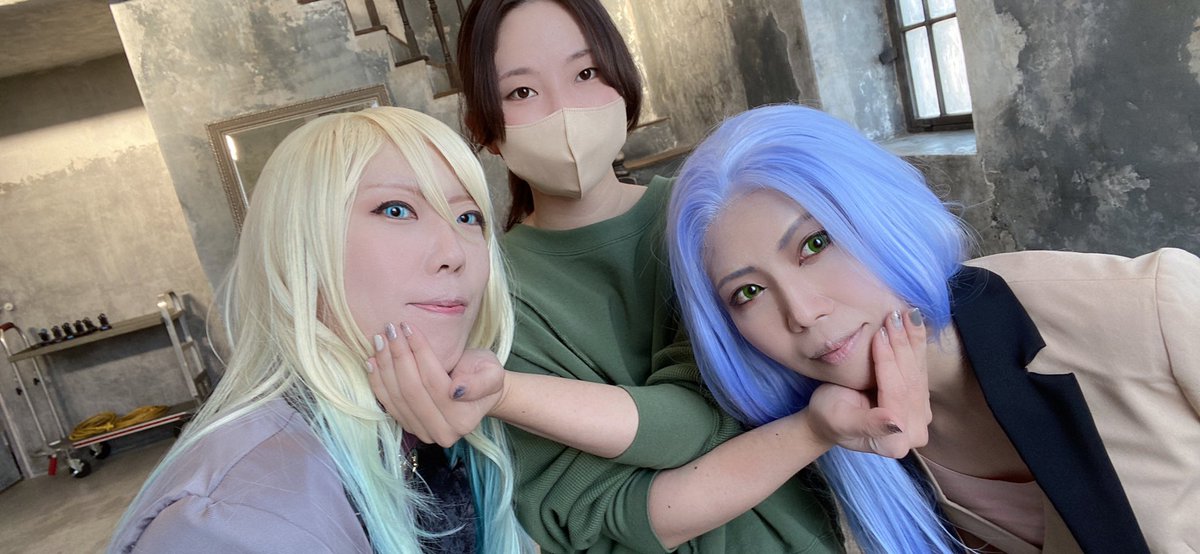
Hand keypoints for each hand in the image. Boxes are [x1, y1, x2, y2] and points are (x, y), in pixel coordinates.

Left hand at [366, 322, 496, 446]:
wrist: (477, 390)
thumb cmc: (484, 374)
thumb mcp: (492, 372)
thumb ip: (479, 383)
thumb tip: (455, 391)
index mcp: (463, 419)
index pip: (434, 382)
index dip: (420, 353)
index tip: (410, 327)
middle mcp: (442, 432)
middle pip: (412, 390)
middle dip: (398, 356)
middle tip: (390, 329)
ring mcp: (423, 433)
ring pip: (397, 397)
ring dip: (385, 366)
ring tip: (379, 340)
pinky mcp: (408, 427)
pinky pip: (387, 404)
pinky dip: (377, 381)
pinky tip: (372, 361)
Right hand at [804, 308, 930, 457]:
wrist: (829, 417)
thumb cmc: (828, 417)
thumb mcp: (841, 420)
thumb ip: (868, 424)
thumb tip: (896, 423)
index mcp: (896, 442)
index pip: (897, 395)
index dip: (888, 363)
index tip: (878, 335)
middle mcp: (915, 433)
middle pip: (912, 383)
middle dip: (902, 347)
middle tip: (892, 317)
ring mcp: (920, 417)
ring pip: (919, 373)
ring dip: (912, 341)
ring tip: (904, 315)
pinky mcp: (920, 402)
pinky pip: (920, 370)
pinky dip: (916, 345)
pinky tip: (912, 323)